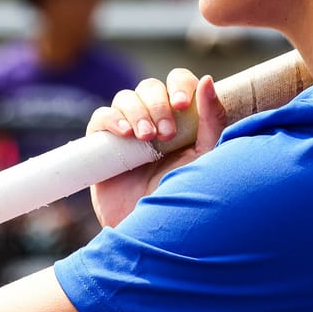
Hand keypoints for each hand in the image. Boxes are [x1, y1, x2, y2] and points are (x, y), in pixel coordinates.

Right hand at [87, 71, 227, 228]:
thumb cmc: (185, 198)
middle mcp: (154, 120)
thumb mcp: (206, 159)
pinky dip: (112, 119)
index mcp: (181, 119)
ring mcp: (126, 132)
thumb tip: (208, 80)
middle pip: (150, 87)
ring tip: (146, 138)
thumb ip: (212, 120)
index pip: (178, 82)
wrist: (153, 231)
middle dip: (158, 105)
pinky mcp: (102, 145)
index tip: (183, 105)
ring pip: (125, 97)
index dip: (180, 85)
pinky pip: (101, 116)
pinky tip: (125, 134)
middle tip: (165, 135)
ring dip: (137, 111)